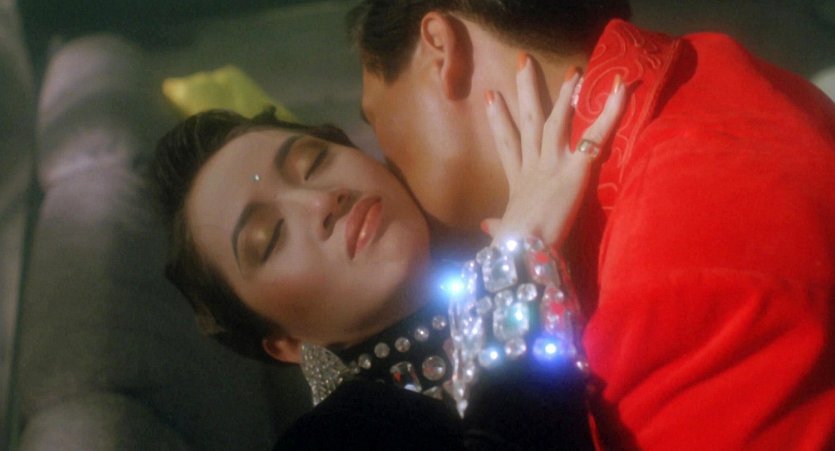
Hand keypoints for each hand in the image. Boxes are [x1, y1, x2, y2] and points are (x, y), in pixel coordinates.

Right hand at [482, 55, 626, 246]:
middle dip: (526, 91)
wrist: (524, 250)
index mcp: (519, 182)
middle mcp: (534, 166)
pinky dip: (610, 113)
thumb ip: (498, 225)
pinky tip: (618, 92)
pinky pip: (596, 136)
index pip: (508, 144)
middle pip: (528, 121)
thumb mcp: (505, 232)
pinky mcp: (575, 169)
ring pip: (557, 121)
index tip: (491, 97)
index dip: (499, 120)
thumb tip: (488, 227)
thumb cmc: (514, 245)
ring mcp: (553, 164)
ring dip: (565, 95)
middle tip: (523, 62)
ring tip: (572, 72)